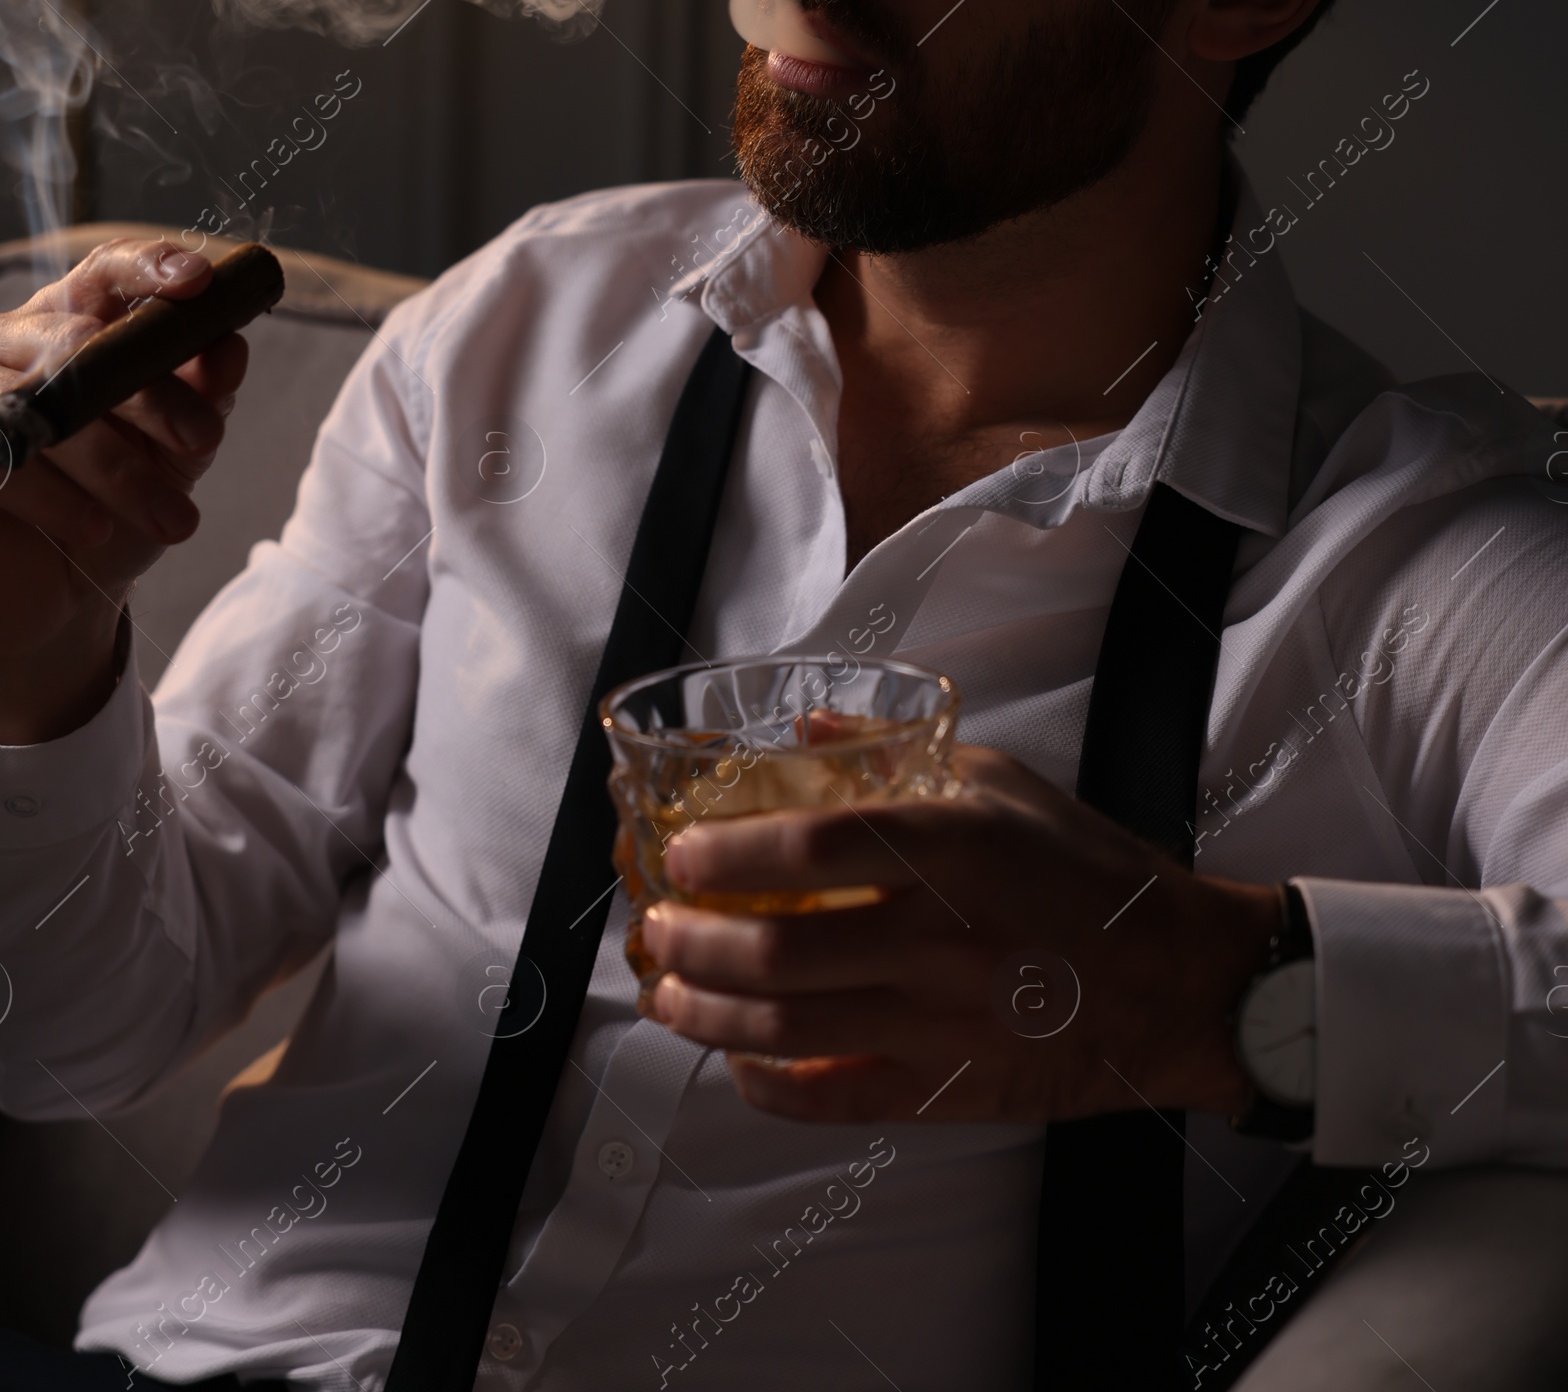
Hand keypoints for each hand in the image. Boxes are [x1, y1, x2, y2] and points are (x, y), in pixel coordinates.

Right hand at [0, 238, 247, 743]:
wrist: (56, 595)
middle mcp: (9, 344)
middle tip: (204, 439)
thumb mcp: (175, 450)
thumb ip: (202, 396)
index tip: (199, 282)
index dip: (149, 266)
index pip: (104, 272)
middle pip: (79, 342)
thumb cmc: (116, 500)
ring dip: (116, 466)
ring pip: (42, 407)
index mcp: (71, 322)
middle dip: (152, 393)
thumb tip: (230, 348)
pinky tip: (90, 526)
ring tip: (171, 520)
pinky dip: (51, 498)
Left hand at [641, 744, 1280, 1125]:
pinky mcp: (951, 1090)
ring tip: (667, 993)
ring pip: (794, 1031)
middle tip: (653, 926)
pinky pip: (839, 1101)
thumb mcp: (1006, 781)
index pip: (817, 845)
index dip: (732, 853)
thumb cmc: (1091, 872)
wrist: (1180, 984)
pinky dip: (773, 1089)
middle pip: (785, 950)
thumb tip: (805, 732)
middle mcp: (942, 939)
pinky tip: (737, 1065)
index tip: (680, 854)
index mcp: (956, 847)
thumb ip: (896, 757)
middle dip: (696, 942)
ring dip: (712, 1015)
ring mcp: (943, 1024)